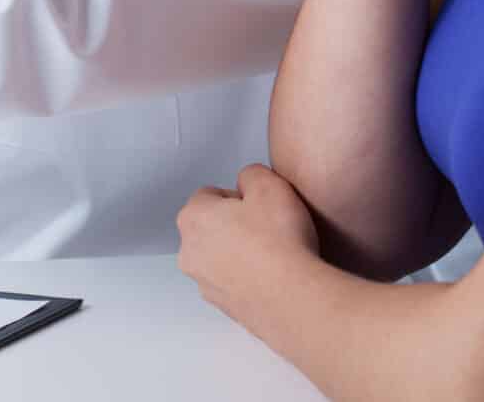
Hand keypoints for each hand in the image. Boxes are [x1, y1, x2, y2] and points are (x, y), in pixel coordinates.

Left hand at [177, 164, 322, 320]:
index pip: (210, 195)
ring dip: (243, 255)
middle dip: (236, 226)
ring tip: (275, 256)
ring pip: (222, 259)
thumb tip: (248, 184)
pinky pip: (236, 285)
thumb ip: (251, 174)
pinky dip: (251, 280)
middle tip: (268, 229)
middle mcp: (190, 253)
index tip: (261, 206)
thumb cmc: (279, 241)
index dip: (240, 197)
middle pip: (212, 228)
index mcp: (193, 218)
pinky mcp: (225, 309)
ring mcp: (206, 285)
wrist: (294, 298)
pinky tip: (276, 278)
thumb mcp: (269, 184)